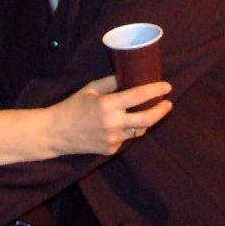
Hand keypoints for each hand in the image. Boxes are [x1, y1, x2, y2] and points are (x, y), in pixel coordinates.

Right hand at [51, 76, 172, 155]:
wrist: (56, 133)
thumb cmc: (72, 107)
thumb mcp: (90, 89)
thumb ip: (110, 83)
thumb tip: (127, 75)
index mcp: (108, 105)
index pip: (139, 96)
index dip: (156, 90)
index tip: (167, 86)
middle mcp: (114, 123)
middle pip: (148, 118)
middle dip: (162, 110)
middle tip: (168, 103)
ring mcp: (113, 139)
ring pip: (139, 130)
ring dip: (145, 120)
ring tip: (146, 112)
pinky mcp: (111, 150)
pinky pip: (125, 139)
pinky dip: (127, 130)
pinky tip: (120, 125)